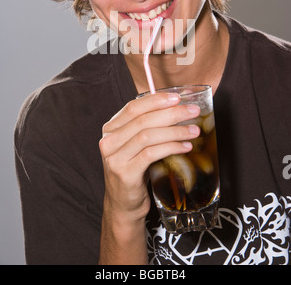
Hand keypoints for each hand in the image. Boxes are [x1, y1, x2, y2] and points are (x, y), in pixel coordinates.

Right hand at [99, 93, 200, 221]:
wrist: (123, 205)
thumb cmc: (134, 170)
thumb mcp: (136, 146)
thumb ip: (147, 126)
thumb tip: (177, 107)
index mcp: (111, 129)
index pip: (133, 107)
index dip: (156, 100)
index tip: (178, 97)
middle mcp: (108, 141)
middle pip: (143, 120)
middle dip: (171, 113)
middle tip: (193, 111)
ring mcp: (115, 158)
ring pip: (148, 136)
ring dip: (175, 131)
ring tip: (195, 131)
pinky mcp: (125, 173)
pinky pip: (151, 154)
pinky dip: (171, 147)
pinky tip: (185, 147)